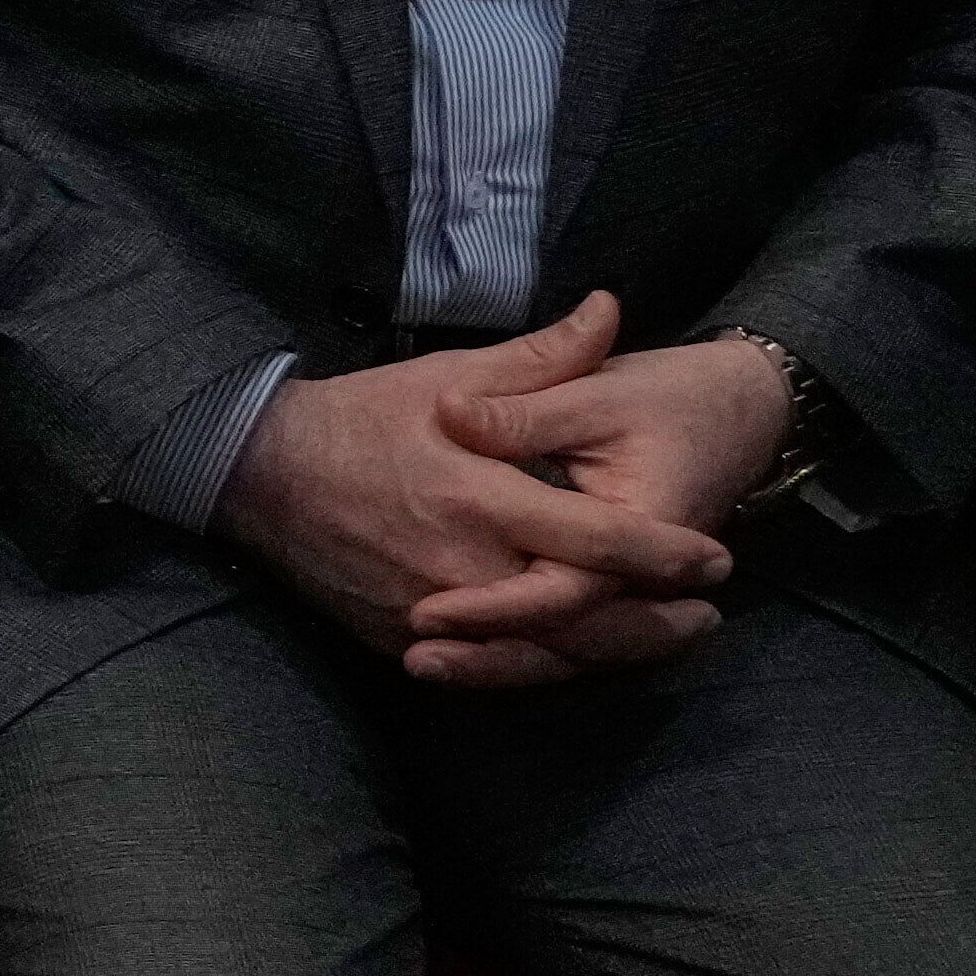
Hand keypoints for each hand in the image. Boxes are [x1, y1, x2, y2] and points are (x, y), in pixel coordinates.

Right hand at [219, 292, 741, 684]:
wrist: (259, 474)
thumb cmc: (362, 417)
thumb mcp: (451, 375)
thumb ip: (541, 358)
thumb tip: (610, 310)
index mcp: (478, 497)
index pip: (596, 540)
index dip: (665, 555)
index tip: (716, 559)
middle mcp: (459, 567)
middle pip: (580, 620)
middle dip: (653, 625)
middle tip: (706, 617)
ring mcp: (428, 612)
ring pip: (539, 655)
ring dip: (608, 652)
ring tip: (661, 638)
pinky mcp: (401, 639)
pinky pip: (487, 665)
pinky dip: (542, 663)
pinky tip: (579, 651)